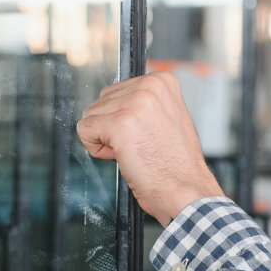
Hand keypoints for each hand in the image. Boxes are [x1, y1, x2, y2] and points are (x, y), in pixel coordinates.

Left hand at [77, 72, 224, 224]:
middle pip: (101, 101)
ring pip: (91, 115)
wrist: (185, 189)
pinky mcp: (119, 123)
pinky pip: (84, 130)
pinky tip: (120, 157)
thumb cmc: (177, 164)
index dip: (123, 118)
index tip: (144, 135)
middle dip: (111, 126)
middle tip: (138, 146)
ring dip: (104, 138)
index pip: (117, 92)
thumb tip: (117, 103)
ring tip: (132, 151)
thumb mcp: (169, 117)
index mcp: (162, 81)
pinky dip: (95, 148)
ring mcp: (134, 103)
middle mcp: (149, 86)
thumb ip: (145, 104)